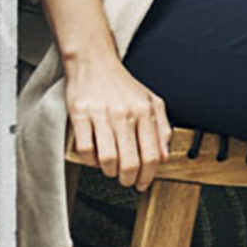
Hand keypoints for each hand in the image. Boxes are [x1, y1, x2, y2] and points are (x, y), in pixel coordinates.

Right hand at [63, 47, 172, 189]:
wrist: (94, 62)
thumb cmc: (122, 86)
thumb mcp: (150, 102)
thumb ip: (162, 128)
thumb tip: (165, 156)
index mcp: (145, 110)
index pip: (152, 155)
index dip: (148, 176)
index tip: (143, 183)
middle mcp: (125, 112)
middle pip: (130, 162)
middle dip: (129, 179)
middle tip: (126, 180)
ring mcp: (102, 114)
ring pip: (108, 160)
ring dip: (110, 172)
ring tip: (111, 169)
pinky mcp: (80, 114)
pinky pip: (85, 149)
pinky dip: (90, 160)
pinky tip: (95, 157)